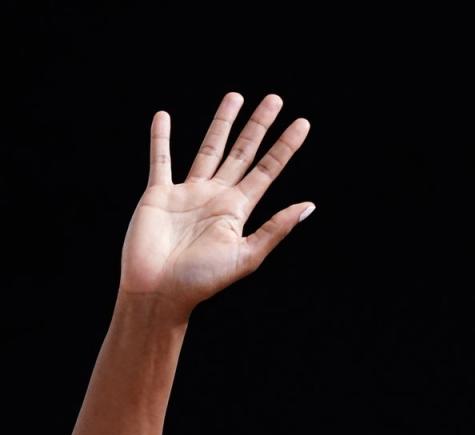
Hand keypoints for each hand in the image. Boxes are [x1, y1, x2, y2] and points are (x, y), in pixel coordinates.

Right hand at [119, 92, 311, 315]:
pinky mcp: (158, 195)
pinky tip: (164, 116)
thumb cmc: (202, 281)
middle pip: (242, 152)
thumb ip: (275, 229)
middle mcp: (216, 197)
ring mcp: (187, 194)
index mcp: (238, 211)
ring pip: (208, 149)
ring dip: (221, 123)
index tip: (302, 123)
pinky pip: (161, 160)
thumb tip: (309, 206)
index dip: (285, 147)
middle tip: (274, 98)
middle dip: (258, 126)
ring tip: (235, 96)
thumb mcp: (246, 255)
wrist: (159, 292)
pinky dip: (160, 139)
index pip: (267, 170)